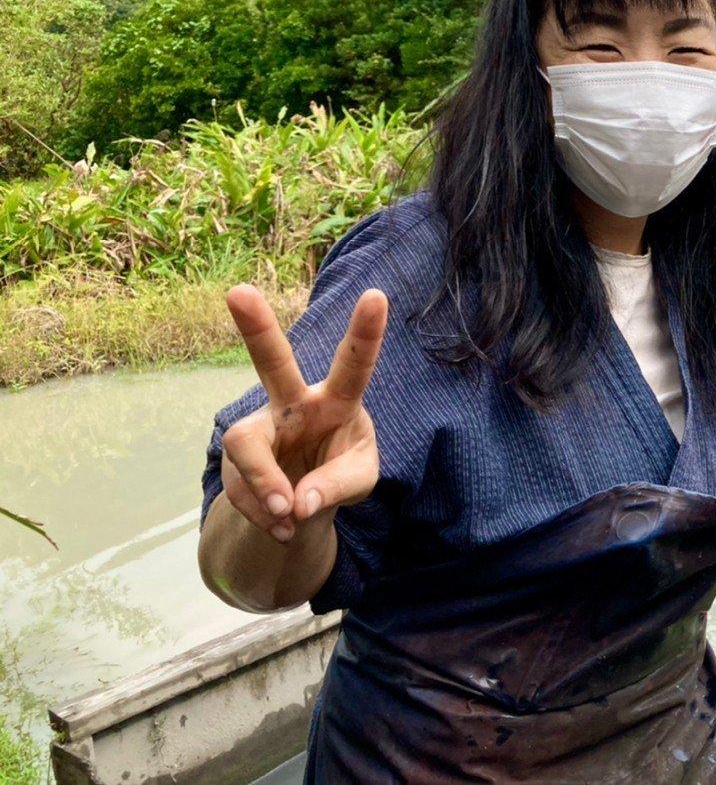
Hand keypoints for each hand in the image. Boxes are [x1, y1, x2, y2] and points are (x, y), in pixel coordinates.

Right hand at [219, 284, 386, 544]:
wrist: (303, 502)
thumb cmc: (340, 473)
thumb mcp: (359, 481)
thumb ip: (336, 486)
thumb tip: (295, 503)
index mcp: (338, 399)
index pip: (355, 364)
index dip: (366, 333)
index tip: (378, 294)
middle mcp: (295, 402)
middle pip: (273, 362)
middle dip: (255, 328)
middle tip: (238, 292)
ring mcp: (259, 427)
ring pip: (245, 444)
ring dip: (264, 486)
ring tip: (287, 515)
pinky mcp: (234, 456)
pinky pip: (241, 488)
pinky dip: (263, 515)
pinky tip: (282, 525)